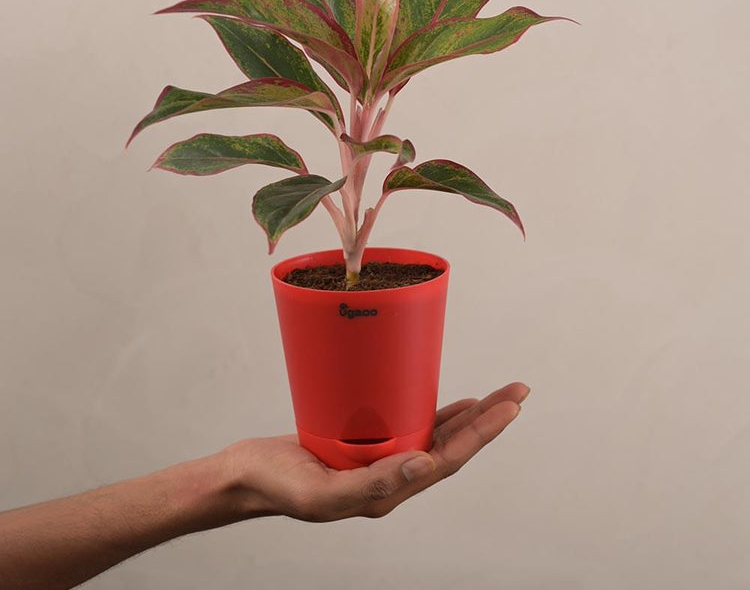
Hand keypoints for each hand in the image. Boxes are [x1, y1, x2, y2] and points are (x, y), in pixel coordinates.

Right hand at [221, 381, 528, 521]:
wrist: (245, 476)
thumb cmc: (276, 485)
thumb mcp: (322, 491)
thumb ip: (373, 484)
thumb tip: (424, 465)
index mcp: (386, 493)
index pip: (447, 461)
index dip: (482, 434)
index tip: (509, 407)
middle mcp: (390, 478)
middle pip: (450, 447)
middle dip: (487, 420)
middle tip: (516, 391)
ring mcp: (378, 461)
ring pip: (434, 436)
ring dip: (468, 417)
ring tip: (496, 397)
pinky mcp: (363, 443)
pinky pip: (408, 426)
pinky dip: (434, 413)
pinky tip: (449, 404)